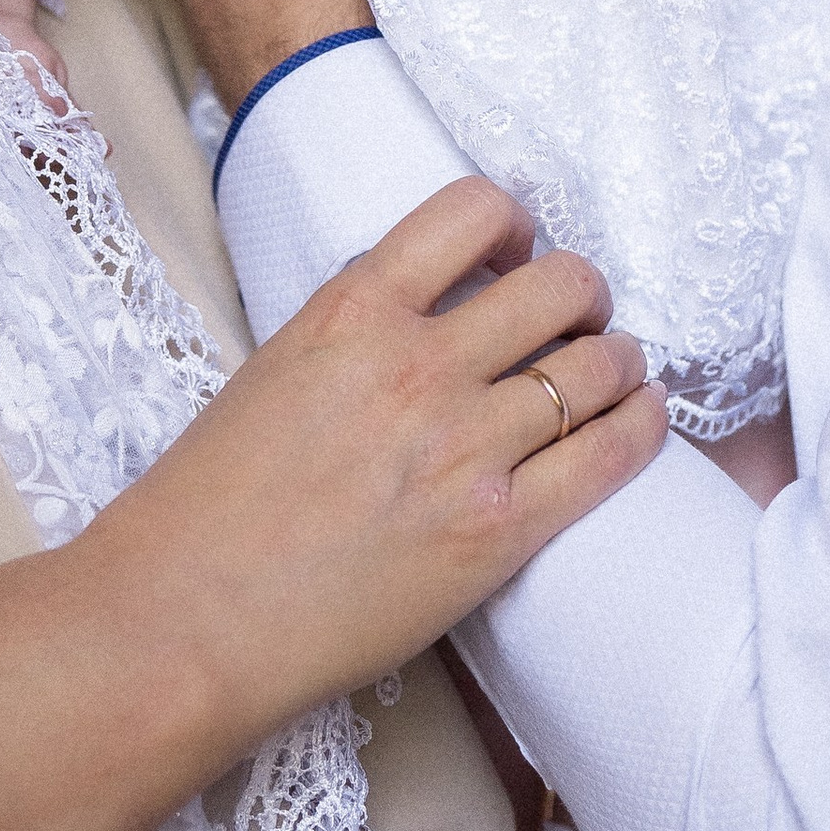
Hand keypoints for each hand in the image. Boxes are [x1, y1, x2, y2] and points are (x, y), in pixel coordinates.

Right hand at [81, 174, 666, 719]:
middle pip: (559, 285)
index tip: (518, 250)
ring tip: (619, 371)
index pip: (471, 210)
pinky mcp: (497, 530)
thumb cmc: (208, 508)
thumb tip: (426, 313)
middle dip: (584, 293)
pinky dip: (642, 426)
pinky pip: (608, 456)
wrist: (186, 620)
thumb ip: (355, 331)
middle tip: (580, 316)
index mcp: (351, 312)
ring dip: (620, 359)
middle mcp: (418, 365)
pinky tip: (644, 419)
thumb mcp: (274, 371)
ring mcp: (464, 448)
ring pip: (597, 365)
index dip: (515, 224)